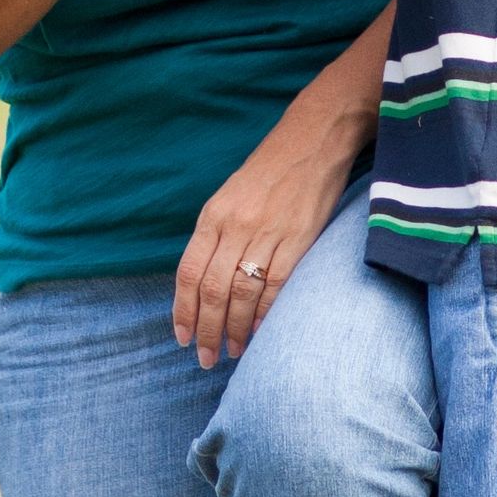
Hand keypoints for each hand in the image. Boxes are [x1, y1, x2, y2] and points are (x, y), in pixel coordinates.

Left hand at [173, 80, 354, 367]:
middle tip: (206, 358)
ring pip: (242, 293)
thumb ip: (217, 236)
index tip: (182, 337)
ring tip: (232, 350)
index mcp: (213, 215)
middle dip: (207, 330)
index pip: (189, 273)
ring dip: (235, 328)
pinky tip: (259, 331)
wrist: (313, 139)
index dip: (183, 310)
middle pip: (213, 290)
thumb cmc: (269, 171)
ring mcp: (268, 233)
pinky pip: (277, 285)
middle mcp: (236, 225)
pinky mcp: (299, 238)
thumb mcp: (230, 196)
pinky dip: (265, 313)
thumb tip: (205, 284)